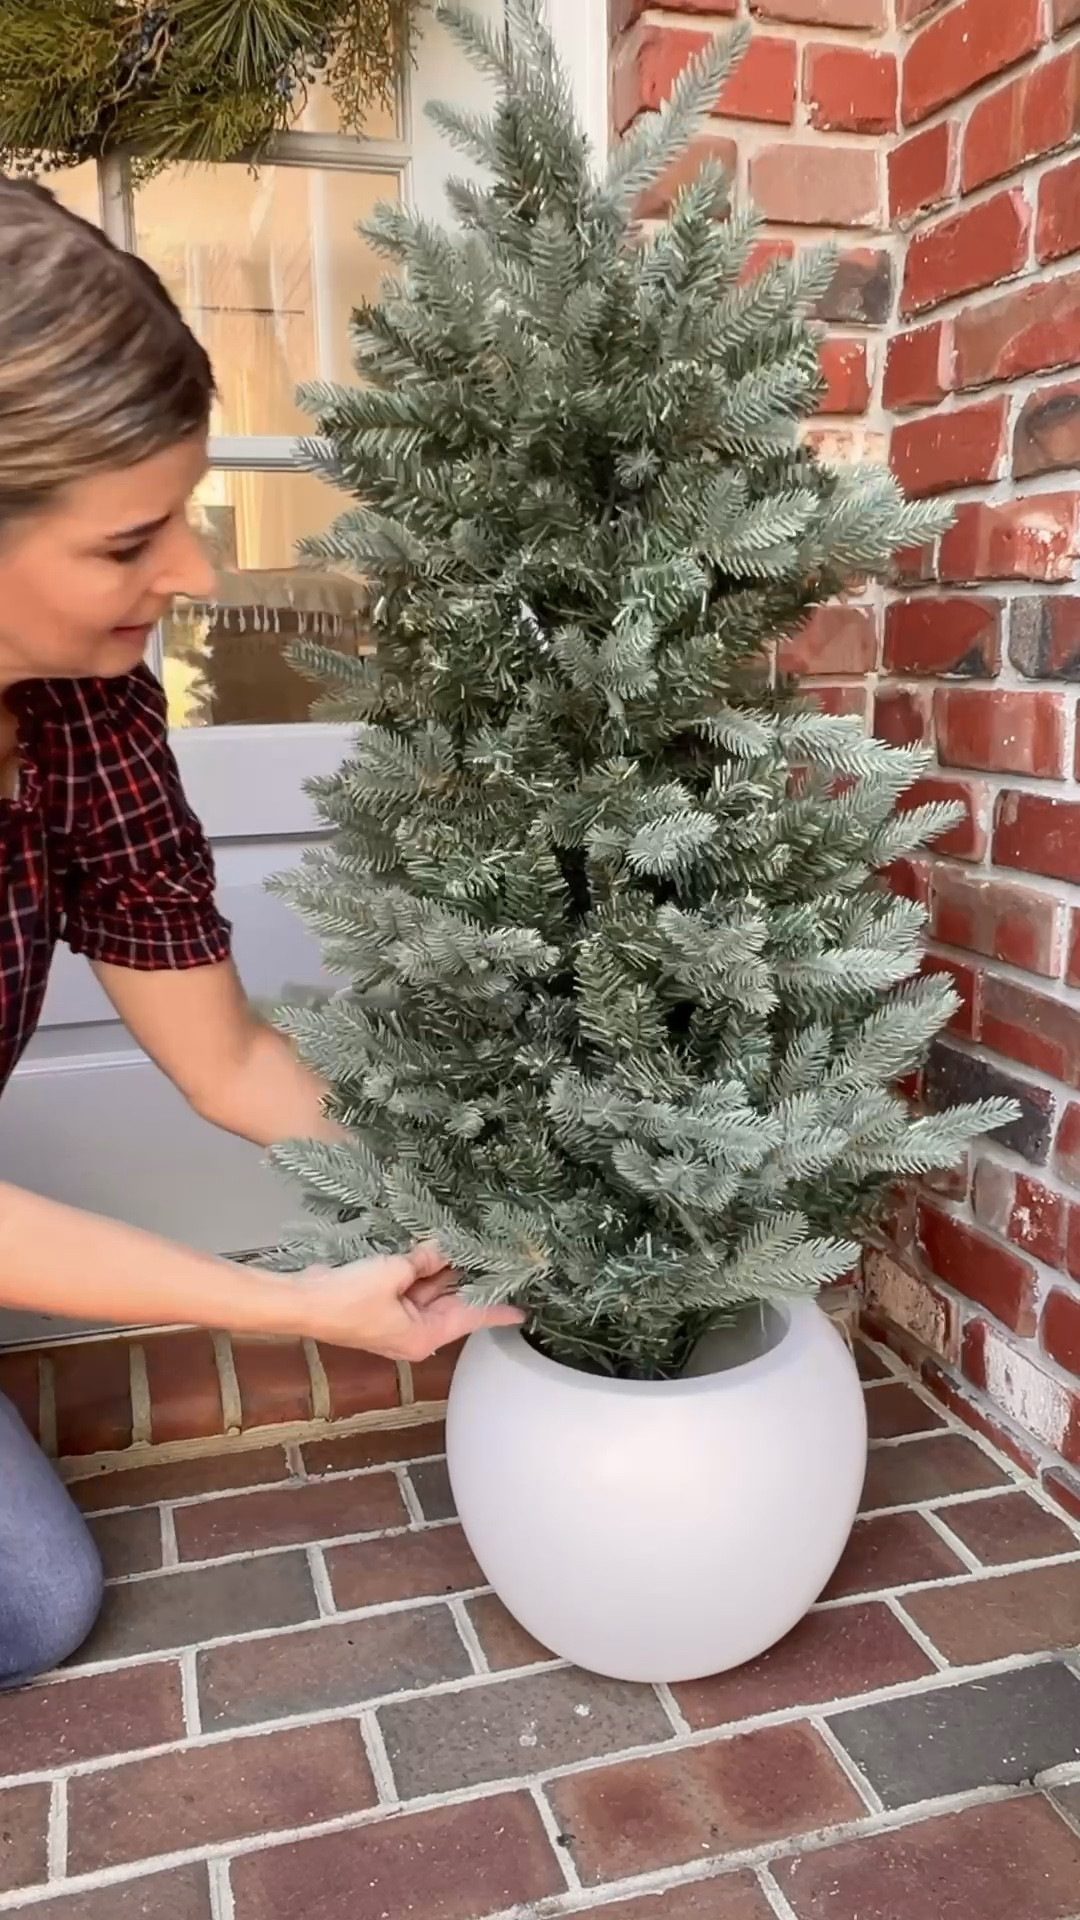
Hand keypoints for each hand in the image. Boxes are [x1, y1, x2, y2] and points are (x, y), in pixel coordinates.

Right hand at [270, 1243, 525, 1360]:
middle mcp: (416, 1332)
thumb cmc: (349, 1298)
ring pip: (433, 1291)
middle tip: (499, 1257)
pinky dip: (423, 1268)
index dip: (498, 1310)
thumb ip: (425, 1260)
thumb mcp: (395, 1272)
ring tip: (472, 1243)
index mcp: (424, 1335)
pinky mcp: (383, 1305)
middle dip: (471, 1278)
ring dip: (445, 1268)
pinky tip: (435, 1245)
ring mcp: (398, 1319)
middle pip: (453, 1302)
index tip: (524, 1310)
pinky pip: (413, 1285)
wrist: (303, 1304)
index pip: (471, 1318)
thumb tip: (444, 1247)